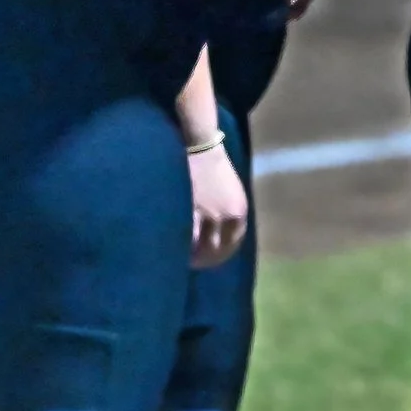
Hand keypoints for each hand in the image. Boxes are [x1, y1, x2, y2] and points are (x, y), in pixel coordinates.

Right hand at [188, 141, 248, 268]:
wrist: (201, 147)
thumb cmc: (215, 169)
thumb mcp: (231, 193)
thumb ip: (227, 214)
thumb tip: (217, 236)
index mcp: (239, 212)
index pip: (231, 245)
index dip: (219, 256)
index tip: (209, 260)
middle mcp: (227, 217)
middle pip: (215, 250)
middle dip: (204, 259)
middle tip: (192, 264)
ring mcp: (207, 214)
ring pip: (199, 246)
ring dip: (190, 256)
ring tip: (180, 259)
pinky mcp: (189, 209)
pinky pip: (184, 235)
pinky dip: (179, 244)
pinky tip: (171, 248)